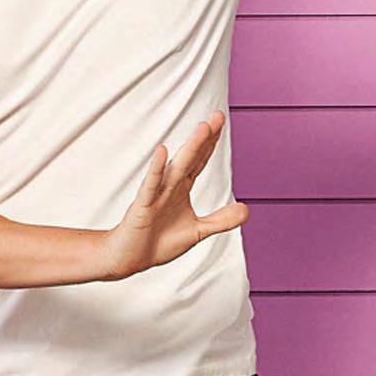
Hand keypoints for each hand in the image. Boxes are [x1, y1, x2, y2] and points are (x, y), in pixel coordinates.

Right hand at [96, 110, 249, 281]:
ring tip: (202, 128)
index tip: (220, 121)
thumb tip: (246, 209)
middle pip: (191, 158)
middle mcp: (170, 187)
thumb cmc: (158, 242)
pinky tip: (162, 152)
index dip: (210, 143)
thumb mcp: (198, 231)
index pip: (199, 161)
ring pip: (176, 168)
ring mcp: (156, 195)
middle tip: (217, 116)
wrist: (129, 259)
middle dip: (205, 138)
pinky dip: (156, 169)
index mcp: (181, 189)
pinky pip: (150, 186)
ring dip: (190, 149)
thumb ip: (221, 220)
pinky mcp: (142, 206)